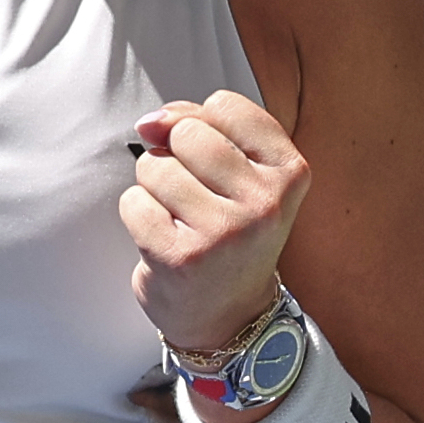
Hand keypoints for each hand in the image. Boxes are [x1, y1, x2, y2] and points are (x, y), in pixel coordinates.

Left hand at [118, 92, 308, 355]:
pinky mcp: (182, 258)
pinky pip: (133, 203)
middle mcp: (265, 202)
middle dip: (175, 158)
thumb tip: (149, 123)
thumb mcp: (241, 172)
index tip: (214, 162)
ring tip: (181, 221)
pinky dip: (138, 217)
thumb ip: (200, 126)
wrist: (228, 316)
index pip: (225, 106)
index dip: (203, 126)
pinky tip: (164, 240)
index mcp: (290, 172)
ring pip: (154, 167)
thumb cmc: (229, 230)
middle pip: (186, 134)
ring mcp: (224, 232)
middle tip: (196, 199)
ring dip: (154, 190)